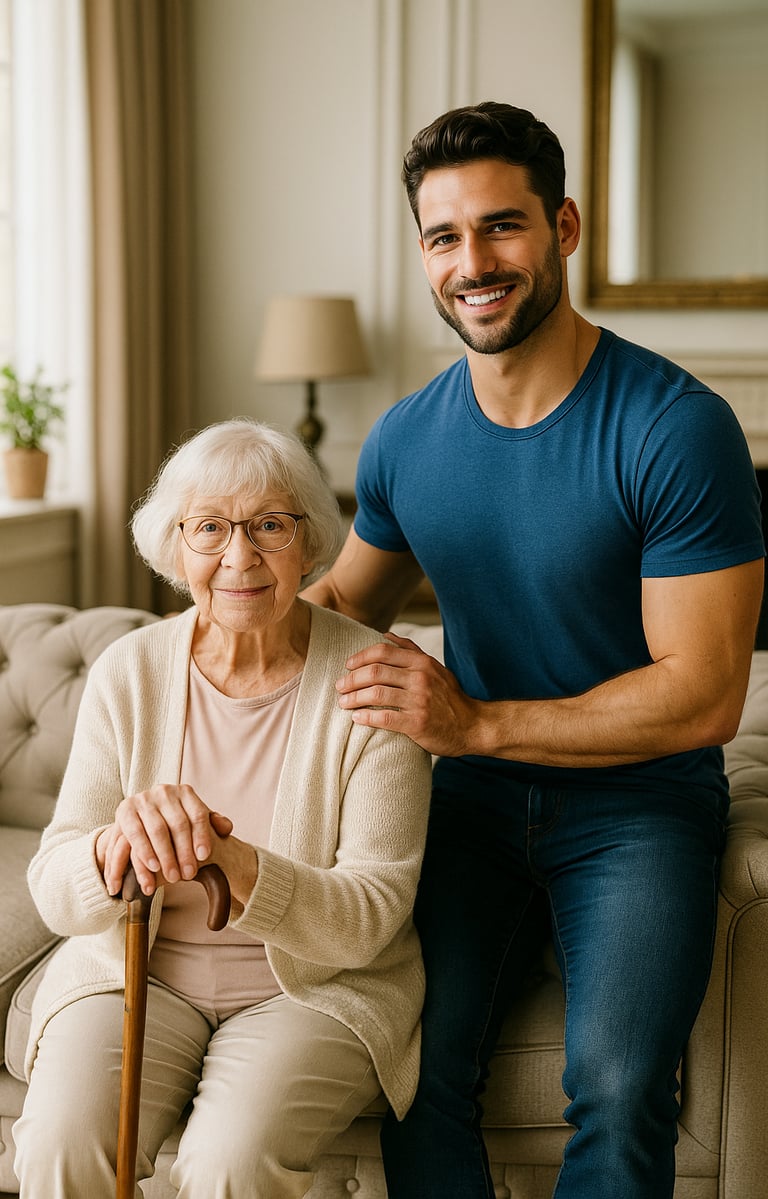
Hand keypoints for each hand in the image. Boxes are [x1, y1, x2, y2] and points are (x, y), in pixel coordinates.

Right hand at [100, 784, 232, 896]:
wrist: (141, 816)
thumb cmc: (174, 821)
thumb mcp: (193, 819)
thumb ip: (212, 823)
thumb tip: (226, 828)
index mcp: (185, 792)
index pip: (198, 814)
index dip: (202, 835)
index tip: (204, 856)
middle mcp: (164, 792)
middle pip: (178, 824)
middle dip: (184, 852)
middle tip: (189, 875)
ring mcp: (144, 799)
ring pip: (157, 830)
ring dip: (165, 856)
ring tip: (172, 877)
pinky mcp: (125, 810)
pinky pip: (136, 834)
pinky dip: (144, 852)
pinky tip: (152, 868)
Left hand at [335, 631, 480, 756]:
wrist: (473, 725)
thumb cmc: (450, 697)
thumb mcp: (435, 668)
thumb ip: (411, 650)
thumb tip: (386, 634)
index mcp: (422, 662)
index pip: (383, 651)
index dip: (360, 657)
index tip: (347, 666)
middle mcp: (420, 678)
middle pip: (375, 672)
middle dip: (351, 679)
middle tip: (340, 686)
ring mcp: (419, 701)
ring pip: (376, 694)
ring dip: (353, 698)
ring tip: (343, 702)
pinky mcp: (418, 723)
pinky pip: (385, 718)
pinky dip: (366, 717)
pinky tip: (357, 718)